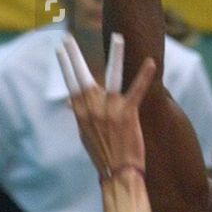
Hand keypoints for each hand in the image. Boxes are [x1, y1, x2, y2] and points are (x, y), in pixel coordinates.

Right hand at [57, 33, 155, 177]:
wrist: (118, 174)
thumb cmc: (104, 155)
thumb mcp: (85, 134)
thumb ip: (80, 114)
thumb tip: (69, 103)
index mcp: (81, 112)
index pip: (70, 83)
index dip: (65, 65)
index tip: (60, 49)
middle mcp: (92, 108)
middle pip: (82, 76)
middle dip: (73, 56)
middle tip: (68, 37)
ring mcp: (109, 110)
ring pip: (112, 76)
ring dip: (115, 55)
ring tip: (118, 37)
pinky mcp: (128, 114)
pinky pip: (137, 90)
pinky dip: (144, 75)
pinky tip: (151, 61)